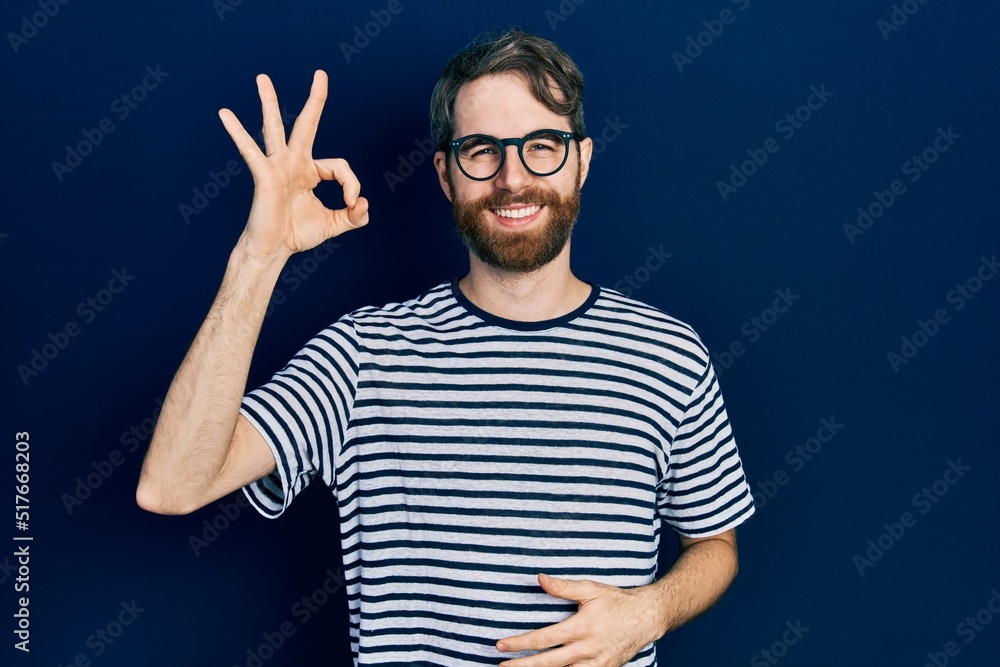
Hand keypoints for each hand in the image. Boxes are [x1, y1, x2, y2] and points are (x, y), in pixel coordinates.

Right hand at [218, 70, 368, 263]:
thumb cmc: (298, 234)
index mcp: (311, 171)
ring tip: (263, 78)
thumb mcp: (335, 224)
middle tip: (320, 74)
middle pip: (307, 124)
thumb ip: (354, 216)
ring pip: (274, 128)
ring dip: (269, 102)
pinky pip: (250, 150)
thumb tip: (363, 203)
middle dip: (315, 99)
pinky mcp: (264, 175)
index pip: (339, 166)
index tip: (352, 203)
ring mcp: (277, 166)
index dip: (351, 183)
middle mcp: (294, 162)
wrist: (274, 250)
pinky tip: (225, 114)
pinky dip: (237, 132)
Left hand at [496, 574, 662, 666]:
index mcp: (581, 628)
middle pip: (549, 663)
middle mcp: (587, 650)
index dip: (520, 643)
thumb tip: (540, 579)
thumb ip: (564, 587)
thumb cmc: (617, 602)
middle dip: (523, 665)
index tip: (501, 645)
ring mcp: (596, 664)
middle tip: (501, 665)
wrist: (646, 618)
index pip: (544, 639)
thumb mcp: (590, 589)